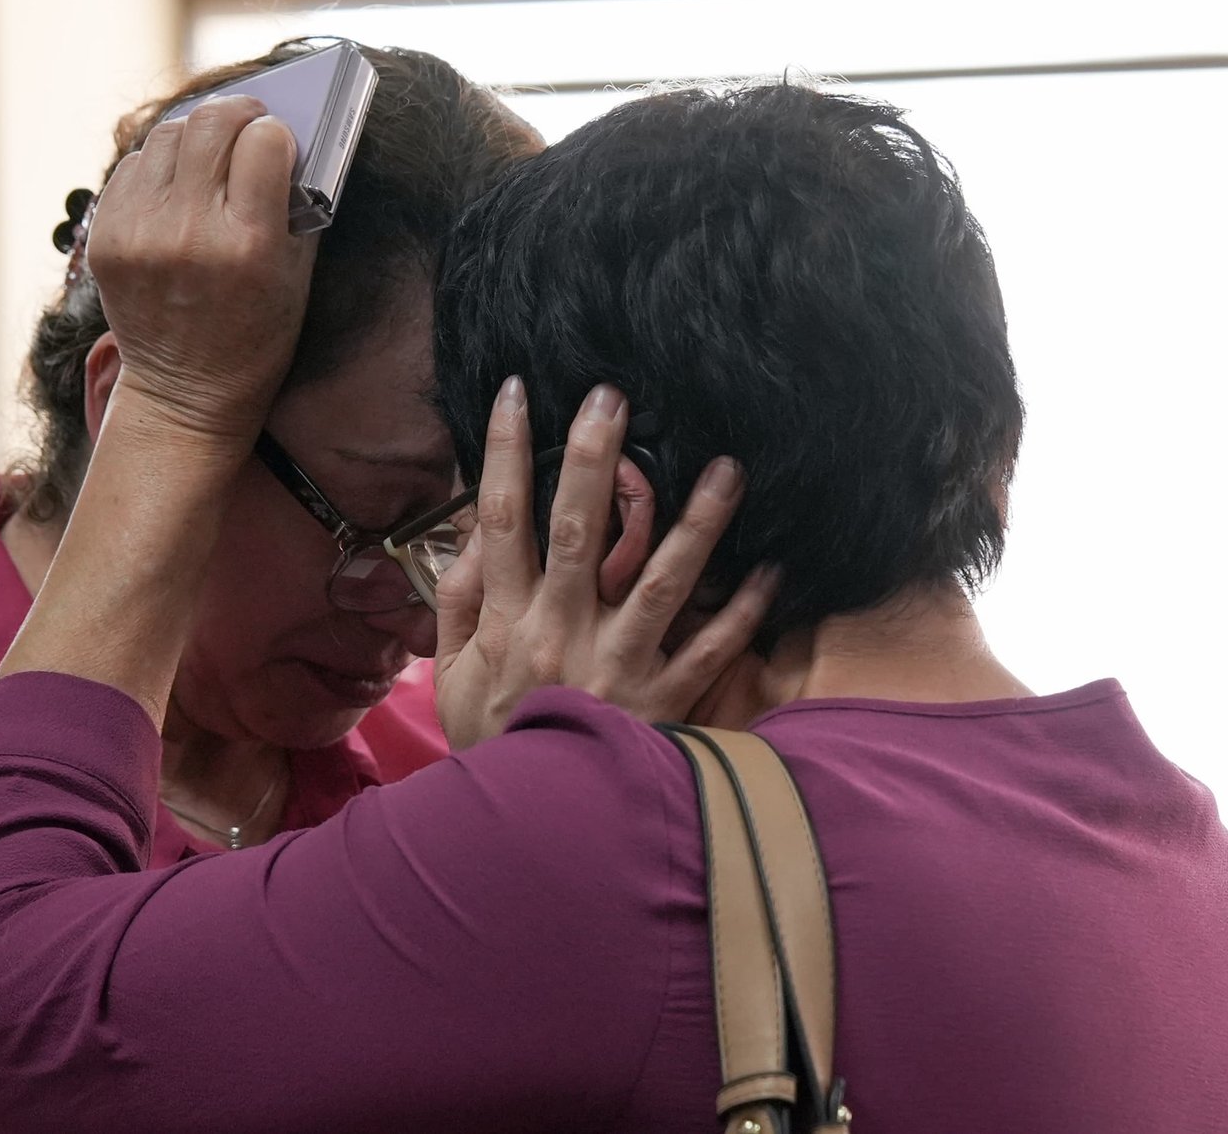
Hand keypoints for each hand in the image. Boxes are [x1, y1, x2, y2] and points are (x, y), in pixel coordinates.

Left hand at [86, 95, 316, 448]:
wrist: (187, 394)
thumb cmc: (256, 333)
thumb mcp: (297, 275)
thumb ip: (294, 203)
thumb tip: (280, 133)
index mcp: (248, 245)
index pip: (265, 141)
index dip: (277, 135)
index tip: (280, 143)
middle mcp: (189, 234)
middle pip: (211, 124)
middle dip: (239, 112)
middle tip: (249, 119)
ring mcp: (140, 236)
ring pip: (168, 134)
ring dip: (196, 135)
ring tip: (210, 153)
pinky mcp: (106, 240)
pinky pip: (134, 167)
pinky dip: (159, 165)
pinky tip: (176, 186)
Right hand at [435, 378, 777, 748]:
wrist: (532, 834)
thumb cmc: (497, 744)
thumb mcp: (454, 678)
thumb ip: (461, 603)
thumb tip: (476, 535)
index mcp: (511, 622)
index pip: (501, 520)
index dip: (506, 453)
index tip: (519, 392)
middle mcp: (565, 634)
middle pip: (578, 532)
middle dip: (594, 459)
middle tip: (613, 396)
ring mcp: (619, 669)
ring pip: (663, 583)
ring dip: (697, 523)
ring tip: (727, 468)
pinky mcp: (664, 706)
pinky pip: (711, 652)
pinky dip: (743, 613)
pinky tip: (773, 570)